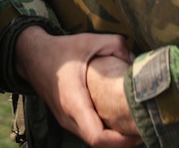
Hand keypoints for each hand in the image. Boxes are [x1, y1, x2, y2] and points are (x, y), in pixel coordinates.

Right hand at [15, 27, 137, 147]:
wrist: (32, 56)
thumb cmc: (61, 50)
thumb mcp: (90, 41)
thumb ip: (117, 46)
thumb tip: (136, 61)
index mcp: (74, 102)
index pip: (97, 137)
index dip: (121, 142)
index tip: (140, 133)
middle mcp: (69, 118)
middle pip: (99, 145)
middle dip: (124, 142)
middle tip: (146, 129)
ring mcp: (66, 121)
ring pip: (94, 142)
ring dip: (115, 140)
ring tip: (137, 126)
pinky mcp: (68, 120)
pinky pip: (89, 133)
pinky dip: (106, 133)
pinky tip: (120, 121)